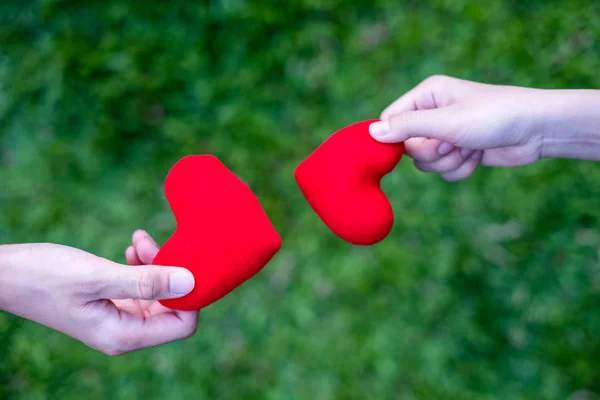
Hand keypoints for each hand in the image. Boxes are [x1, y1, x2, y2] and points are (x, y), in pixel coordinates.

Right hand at [0, 230, 196, 354]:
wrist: (6, 274)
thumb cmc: (44, 276)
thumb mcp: (98, 276)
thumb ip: (146, 282)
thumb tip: (191, 282)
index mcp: (123, 335)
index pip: (182, 324)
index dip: (191, 295)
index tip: (181, 261)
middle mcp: (125, 331)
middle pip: (173, 308)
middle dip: (171, 274)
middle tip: (152, 245)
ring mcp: (119, 317)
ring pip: (159, 294)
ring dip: (156, 265)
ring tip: (139, 242)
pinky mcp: (111, 302)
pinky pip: (142, 287)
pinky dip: (142, 266)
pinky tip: (133, 247)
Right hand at [369, 75, 599, 180]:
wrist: (536, 130)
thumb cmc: (493, 116)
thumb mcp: (446, 121)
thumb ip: (407, 127)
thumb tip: (370, 133)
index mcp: (426, 96)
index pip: (390, 120)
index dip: (395, 139)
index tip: (410, 147)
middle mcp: (432, 114)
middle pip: (407, 148)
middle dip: (432, 153)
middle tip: (453, 143)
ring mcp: (446, 135)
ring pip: (426, 164)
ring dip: (449, 162)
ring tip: (470, 147)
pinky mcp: (459, 153)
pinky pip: (444, 172)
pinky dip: (461, 169)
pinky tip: (478, 155)